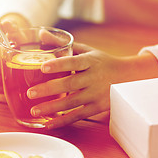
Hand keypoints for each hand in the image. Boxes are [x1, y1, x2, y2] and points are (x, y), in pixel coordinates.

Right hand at [0, 13, 30, 92]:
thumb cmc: (8, 38)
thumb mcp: (11, 31)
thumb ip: (12, 27)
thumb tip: (8, 25)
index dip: (5, 58)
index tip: (13, 57)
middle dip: (7, 68)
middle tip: (17, 66)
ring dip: (6, 78)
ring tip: (14, 72)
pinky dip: (4, 85)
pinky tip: (10, 78)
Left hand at [26, 33, 157, 128]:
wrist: (127, 77)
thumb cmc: (100, 62)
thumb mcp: (85, 50)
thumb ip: (62, 43)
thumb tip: (41, 33)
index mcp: (90, 61)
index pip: (74, 62)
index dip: (59, 65)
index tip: (43, 67)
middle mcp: (94, 78)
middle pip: (70, 84)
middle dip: (49, 89)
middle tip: (30, 93)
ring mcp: (96, 94)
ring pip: (72, 102)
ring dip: (52, 108)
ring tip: (34, 110)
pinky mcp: (96, 107)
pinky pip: (78, 115)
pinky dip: (63, 121)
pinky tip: (48, 124)